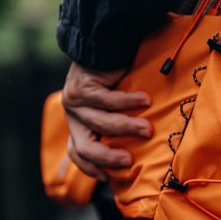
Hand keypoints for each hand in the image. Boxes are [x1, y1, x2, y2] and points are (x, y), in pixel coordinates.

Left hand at [61, 62, 151, 179]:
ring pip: (101, 123)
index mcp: (77, 121)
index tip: (106, 177)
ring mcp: (75, 101)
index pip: (77, 151)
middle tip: (128, 161)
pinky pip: (107, 101)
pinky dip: (128, 102)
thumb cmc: (115, 76)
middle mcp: (73, 113)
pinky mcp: (82, 87)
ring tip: (147, 129)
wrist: (105, 42)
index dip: (89, 166)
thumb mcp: (112, 106)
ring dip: (127, 128)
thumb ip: (116, 122)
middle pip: (85, 146)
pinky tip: (145, 100)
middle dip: (107, 157)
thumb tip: (138, 146)